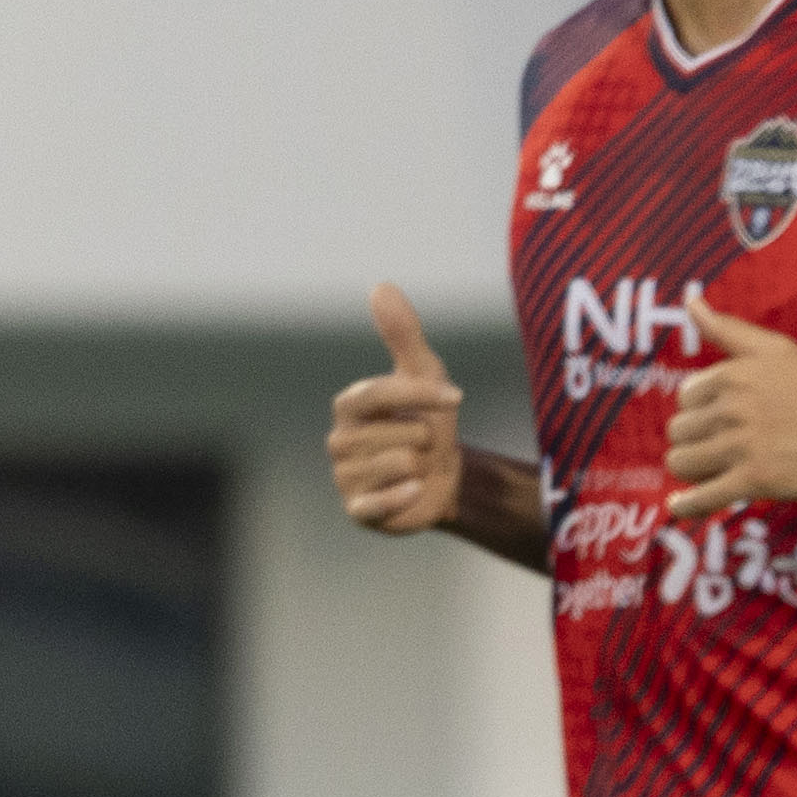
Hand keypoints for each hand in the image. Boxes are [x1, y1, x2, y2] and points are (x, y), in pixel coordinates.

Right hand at [330, 284, 465, 534]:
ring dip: (421, 466)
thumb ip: (402, 333)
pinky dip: (403, 496)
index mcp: (349, 406)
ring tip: (418, 466)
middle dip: (425, 438)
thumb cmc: (429, 420)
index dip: (420, 395)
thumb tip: (381, 286)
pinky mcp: (358, 511)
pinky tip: (415, 489)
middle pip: (395, 433)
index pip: (377, 394)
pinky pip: (378, 502)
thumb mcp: (423, 372)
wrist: (444, 479)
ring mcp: (345, 478)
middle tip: (425, 444)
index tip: (457, 398)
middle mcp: (339, 441)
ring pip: (397, 464)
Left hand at [663, 307, 796, 520]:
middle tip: (721, 449)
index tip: (721, 421)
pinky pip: (703, 496)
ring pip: (683, 462)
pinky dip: (687, 505)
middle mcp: (733, 407)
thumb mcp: (775, 349)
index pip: (685, 398)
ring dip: (691, 470)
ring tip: (710, 472)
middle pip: (679, 431)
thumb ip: (727, 329)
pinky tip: (678, 506)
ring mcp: (743, 445)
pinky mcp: (755, 480)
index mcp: (733, 374)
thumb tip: (689, 301)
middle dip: (694, 441)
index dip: (701, 412)